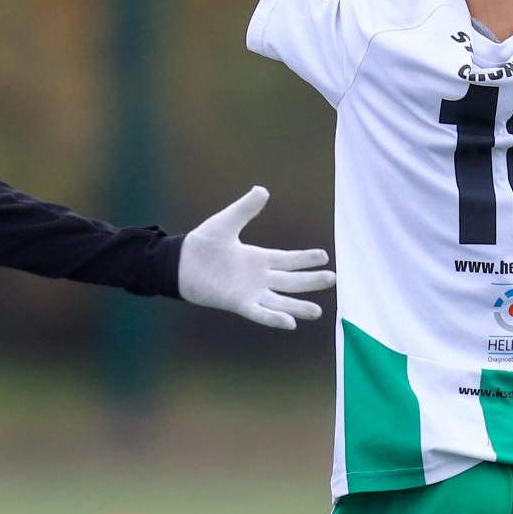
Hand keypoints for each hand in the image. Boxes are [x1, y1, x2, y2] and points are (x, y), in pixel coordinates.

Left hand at [179, 186, 334, 331]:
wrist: (180, 263)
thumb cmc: (202, 244)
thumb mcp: (227, 222)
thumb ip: (245, 208)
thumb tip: (262, 190)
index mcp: (258, 258)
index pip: (288, 259)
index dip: (306, 258)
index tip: (325, 256)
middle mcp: (258, 277)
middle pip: (291, 281)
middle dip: (311, 281)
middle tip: (333, 279)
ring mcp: (250, 292)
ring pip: (281, 301)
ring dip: (298, 307)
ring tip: (318, 312)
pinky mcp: (238, 303)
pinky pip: (260, 313)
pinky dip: (274, 318)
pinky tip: (290, 323)